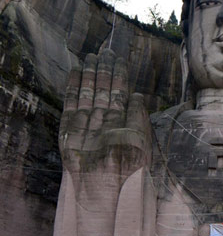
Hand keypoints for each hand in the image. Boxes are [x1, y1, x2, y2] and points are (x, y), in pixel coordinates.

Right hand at [59, 49, 150, 177]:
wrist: (103, 184)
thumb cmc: (127, 164)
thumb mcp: (140, 138)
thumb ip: (138, 114)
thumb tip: (137, 95)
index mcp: (122, 123)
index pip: (119, 94)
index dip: (119, 76)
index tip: (119, 59)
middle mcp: (104, 121)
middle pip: (102, 90)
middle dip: (104, 71)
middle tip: (104, 51)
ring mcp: (86, 122)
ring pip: (87, 92)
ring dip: (89, 74)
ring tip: (91, 56)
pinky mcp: (70, 127)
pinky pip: (71, 102)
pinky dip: (73, 86)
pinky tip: (76, 71)